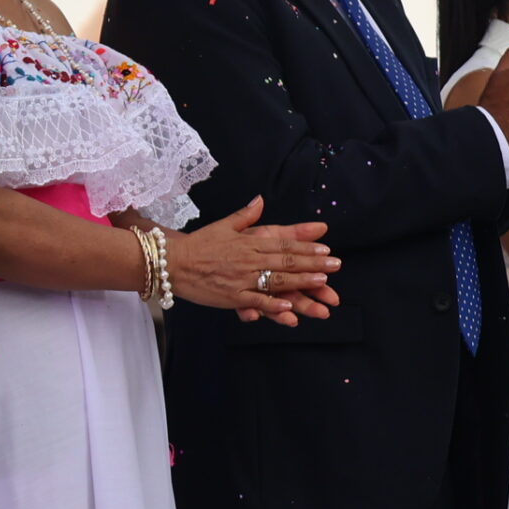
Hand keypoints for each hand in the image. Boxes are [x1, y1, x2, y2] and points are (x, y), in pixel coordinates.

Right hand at [164, 196, 339, 325]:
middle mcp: (248, 259)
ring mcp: (241, 279)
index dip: (305, 246)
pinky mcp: (232, 296)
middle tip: (335, 266)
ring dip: (301, 281)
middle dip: (313, 264)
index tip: (325, 249)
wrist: (172, 262)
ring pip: (276, 280)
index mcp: (248, 242)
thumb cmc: (199, 244)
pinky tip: (289, 307)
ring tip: (322, 283)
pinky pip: (255, 301)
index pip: (282, 243)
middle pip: (285, 261)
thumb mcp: (223, 225)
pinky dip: (272, 305)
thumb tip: (260, 200)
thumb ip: (245, 215)